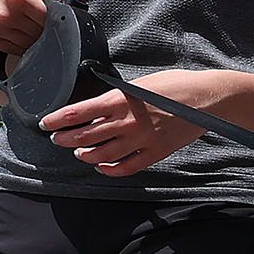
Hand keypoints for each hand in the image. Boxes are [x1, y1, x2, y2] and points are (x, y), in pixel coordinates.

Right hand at [0, 0, 83, 61]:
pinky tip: (13, 29)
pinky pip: (13, 49)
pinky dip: (18, 43)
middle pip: (39, 34)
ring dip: (31, 37)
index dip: (52, 18)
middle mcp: (6, 14)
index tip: (49, 13)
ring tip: (22, 21)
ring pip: (28, 45)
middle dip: (41, 28)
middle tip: (32, 16)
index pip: (50, 19)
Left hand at [38, 67, 228, 177]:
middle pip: (86, 136)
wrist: (207, 99)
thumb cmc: (175, 85)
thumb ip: (117, 98)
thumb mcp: (140, 84)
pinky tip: (103, 167)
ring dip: (86, 155)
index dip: (58, 120)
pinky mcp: (156, 152)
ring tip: (79, 152)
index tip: (46, 123)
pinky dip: (111, 170)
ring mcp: (142, 140)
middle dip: (66, 138)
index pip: (79, 112)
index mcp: (121, 100)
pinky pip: (127, 167)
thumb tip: (97, 109)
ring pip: (103, 155)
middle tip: (56, 139)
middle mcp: (128, 122)